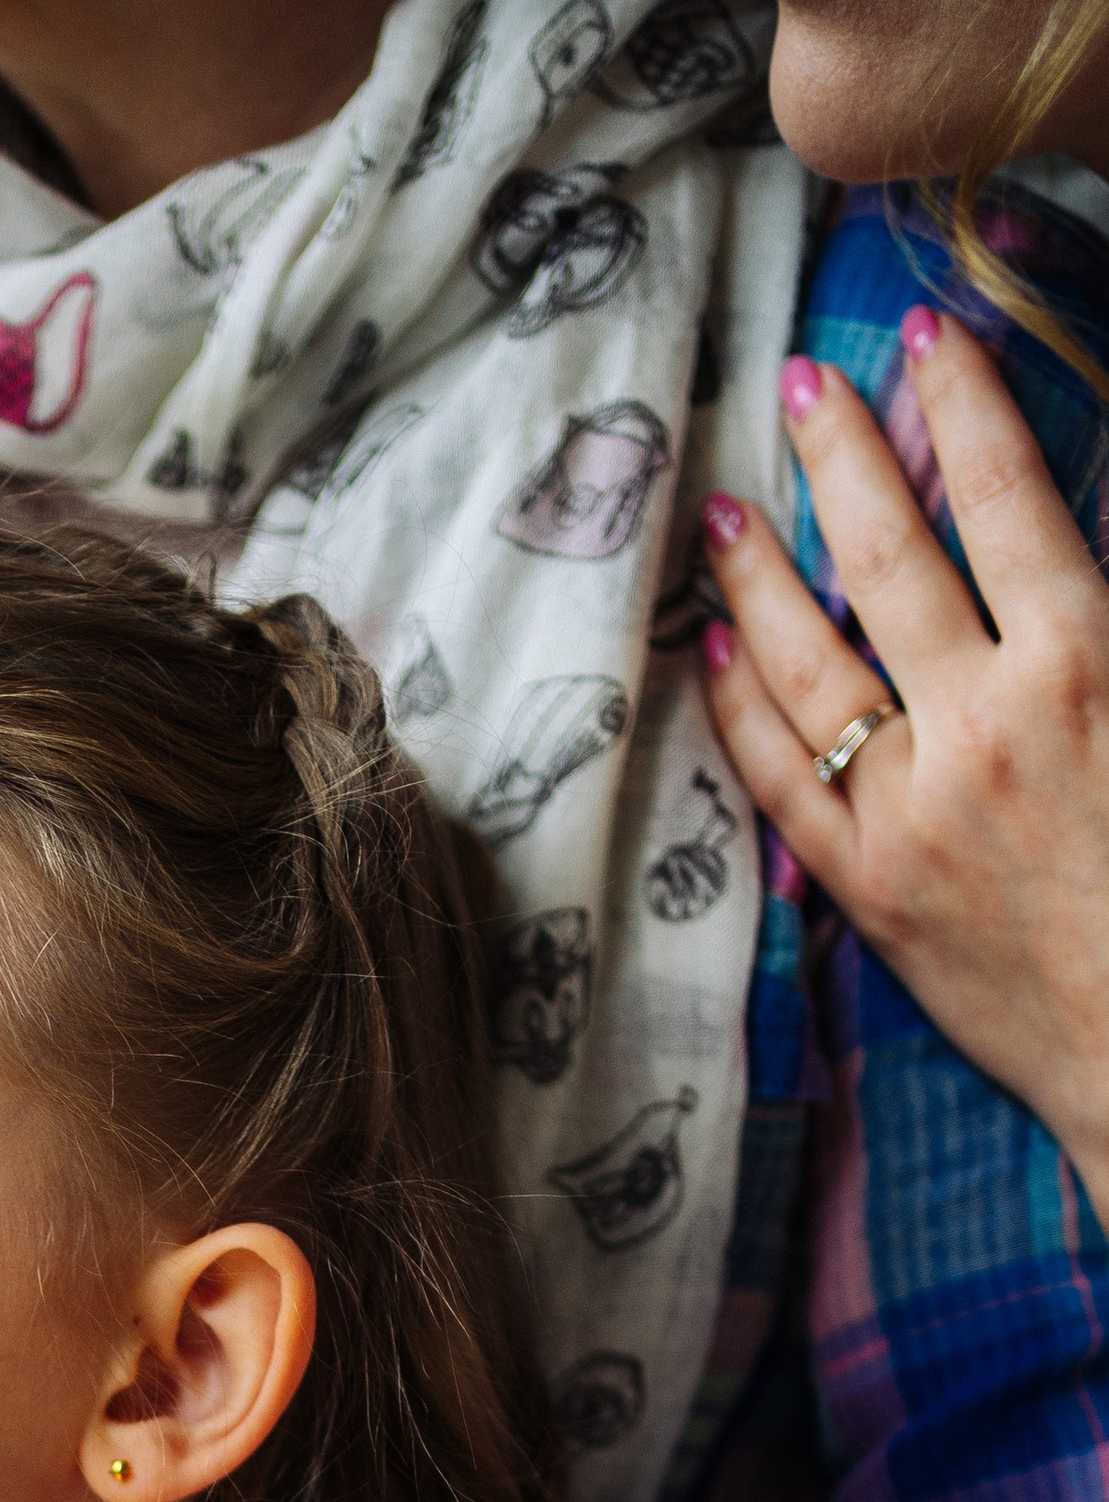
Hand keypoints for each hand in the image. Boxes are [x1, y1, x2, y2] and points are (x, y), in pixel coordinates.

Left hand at [702, 308, 1108, 1216]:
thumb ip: (1100, 616)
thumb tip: (1055, 548)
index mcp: (1086, 662)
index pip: (1009, 497)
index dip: (962, 402)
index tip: (923, 334)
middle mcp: (984, 722)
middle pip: (891, 554)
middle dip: (843, 453)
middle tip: (798, 379)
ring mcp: (910, 807)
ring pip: (809, 660)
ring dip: (761, 573)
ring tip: (725, 507)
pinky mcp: (866, 887)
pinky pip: (778, 779)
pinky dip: (739, 708)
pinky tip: (712, 653)